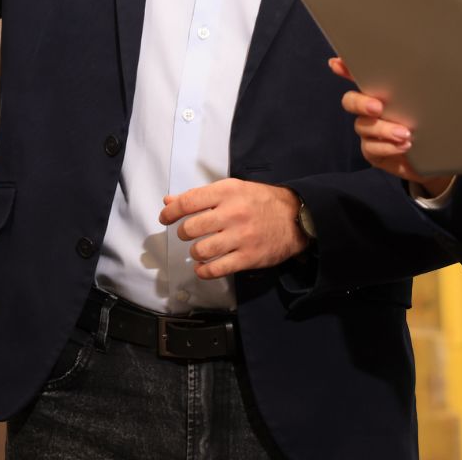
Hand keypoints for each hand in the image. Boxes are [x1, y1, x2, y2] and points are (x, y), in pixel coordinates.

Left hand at [158, 179, 306, 279]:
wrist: (296, 218)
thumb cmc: (261, 201)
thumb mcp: (233, 189)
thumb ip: (201, 196)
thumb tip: (169, 202)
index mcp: (227, 192)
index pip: (188, 202)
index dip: (171, 212)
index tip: (165, 218)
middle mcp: (232, 213)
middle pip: (191, 228)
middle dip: (184, 234)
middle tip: (189, 235)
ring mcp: (241, 237)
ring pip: (201, 250)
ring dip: (195, 253)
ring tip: (200, 251)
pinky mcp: (248, 257)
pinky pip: (216, 269)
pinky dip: (204, 271)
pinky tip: (203, 268)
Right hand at [329, 56, 451, 198]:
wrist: (440, 155)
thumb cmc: (434, 122)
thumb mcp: (432, 101)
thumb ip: (425, 87)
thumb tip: (433, 64)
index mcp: (383, 92)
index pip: (361, 76)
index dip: (346, 68)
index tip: (336, 63)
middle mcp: (370, 110)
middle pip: (351, 101)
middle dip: (361, 102)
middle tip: (378, 107)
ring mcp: (369, 132)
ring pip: (363, 126)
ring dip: (383, 129)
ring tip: (405, 133)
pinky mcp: (373, 152)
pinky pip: (371, 148)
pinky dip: (387, 147)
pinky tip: (404, 146)